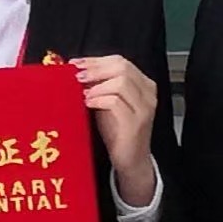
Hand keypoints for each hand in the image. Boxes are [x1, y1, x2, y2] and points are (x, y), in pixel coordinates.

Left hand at [73, 55, 159, 199]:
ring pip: (121, 81)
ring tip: (81, 92)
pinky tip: (87, 103)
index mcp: (142, 84)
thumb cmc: (117, 132)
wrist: (131, 160)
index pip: (120, 61)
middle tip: (76, 76)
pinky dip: (98, 99)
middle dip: (95, 69)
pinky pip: (115, 101)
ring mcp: (144, 108)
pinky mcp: (135, 123)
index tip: (75, 64)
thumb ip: (99, 86)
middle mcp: (147, 93)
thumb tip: (75, 71)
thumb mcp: (108, 103)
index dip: (96, 60)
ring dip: (96, 84)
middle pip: (122, 67)